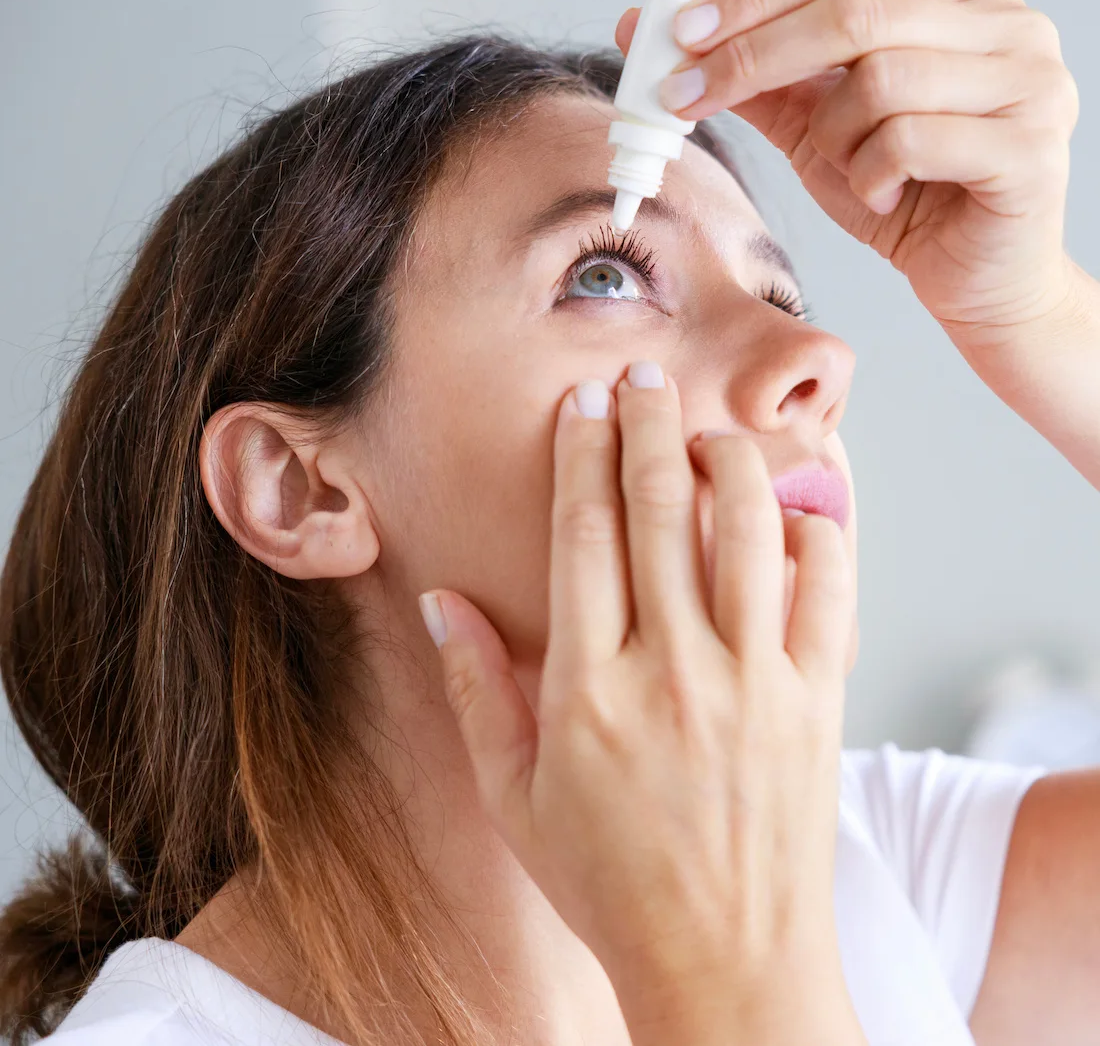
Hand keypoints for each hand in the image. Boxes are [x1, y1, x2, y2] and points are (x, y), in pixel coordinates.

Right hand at [419, 363, 860, 1043]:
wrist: (729, 965)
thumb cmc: (610, 884)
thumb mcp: (514, 797)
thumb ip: (474, 691)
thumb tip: (441, 602)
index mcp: (588, 690)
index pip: (583, 536)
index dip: (580, 456)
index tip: (581, 405)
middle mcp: (672, 672)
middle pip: (660, 511)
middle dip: (648, 426)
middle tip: (642, 373)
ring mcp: (754, 685)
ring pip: (748, 531)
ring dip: (729, 462)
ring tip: (709, 431)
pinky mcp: (817, 703)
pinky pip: (829, 592)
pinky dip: (817, 534)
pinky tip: (794, 510)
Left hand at [615, 0, 1080, 340]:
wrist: (974, 280)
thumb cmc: (904, 198)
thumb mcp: (820, 130)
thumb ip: (765, 84)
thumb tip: (672, 43)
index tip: (677, 36)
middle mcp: (1005, 22)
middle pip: (852, 11)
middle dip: (750, 57)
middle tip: (685, 98)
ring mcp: (1029, 80)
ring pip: (879, 80)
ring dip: (832, 138)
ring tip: (847, 171)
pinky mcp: (1028, 149)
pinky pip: (910, 140)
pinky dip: (871, 176)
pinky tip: (882, 199)